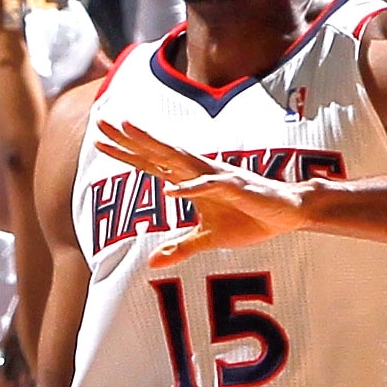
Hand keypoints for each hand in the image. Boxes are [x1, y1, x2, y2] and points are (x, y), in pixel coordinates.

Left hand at [95, 121, 310, 262]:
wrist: (287, 213)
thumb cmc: (249, 219)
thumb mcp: (209, 239)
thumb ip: (180, 248)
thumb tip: (153, 263)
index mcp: (192, 180)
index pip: (152, 163)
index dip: (126, 153)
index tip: (99, 141)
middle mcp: (200, 172)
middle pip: (159, 152)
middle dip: (130, 139)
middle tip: (102, 123)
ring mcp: (217, 177)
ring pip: (180, 158)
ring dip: (155, 147)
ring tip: (131, 134)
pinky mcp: (236, 188)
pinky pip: (208, 186)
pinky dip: (190, 188)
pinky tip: (170, 189)